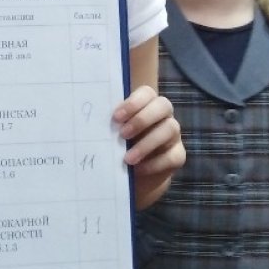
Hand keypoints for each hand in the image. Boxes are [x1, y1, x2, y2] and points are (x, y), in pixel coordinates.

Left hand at [114, 86, 183, 207]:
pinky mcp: (178, 155)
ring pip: (170, 128)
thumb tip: (91, 120)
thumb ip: (109, 126)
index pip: (146, 93)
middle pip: (163, 105)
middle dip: (142, 119)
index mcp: (146, 104)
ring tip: (128, 158)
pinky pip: (172, 156)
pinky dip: (154, 163)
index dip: (133, 103)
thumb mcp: (112, 135)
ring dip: (147, 143)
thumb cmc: (118, 147)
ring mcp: (173, 135)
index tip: (116, 117)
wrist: (132, 175)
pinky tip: (138, 169)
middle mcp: (163, 115)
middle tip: (123, 134)